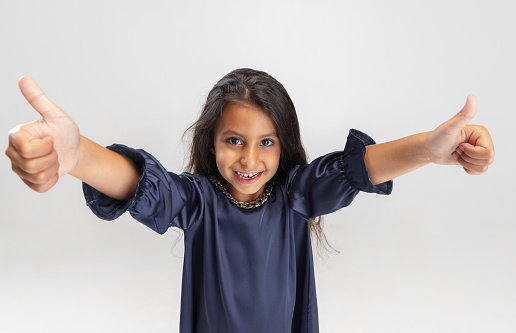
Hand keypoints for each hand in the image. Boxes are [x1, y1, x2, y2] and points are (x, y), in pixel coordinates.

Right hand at [5, 77, 80, 191]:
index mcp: (16, 135)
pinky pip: (40, 187)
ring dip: (52, 169)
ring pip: (36, 177)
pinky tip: (52, 170)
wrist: (74, 150)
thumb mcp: (56, 115)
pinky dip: (52, 179)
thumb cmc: (65, 132)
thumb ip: (38, 99)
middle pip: (31, 165)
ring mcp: (18, 168)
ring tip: (53, 159)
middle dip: (51, 158)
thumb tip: (24, 78)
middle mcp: (12, 151)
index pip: (26, 149)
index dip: (45, 147)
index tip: (50, 140)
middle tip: (53, 150)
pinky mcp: (28, 181)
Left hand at [426, 95, 494, 174]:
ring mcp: (479, 150)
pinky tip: (459, 160)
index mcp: (481, 133)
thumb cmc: (437, 137)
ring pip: (483, 167)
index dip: (471, 153)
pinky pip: (479, 171)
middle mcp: (483, 141)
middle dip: (468, 158)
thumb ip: (463, 114)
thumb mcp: (450, 127)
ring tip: (457, 154)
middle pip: (487, 160)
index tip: (459, 145)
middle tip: (457, 150)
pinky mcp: (474, 159)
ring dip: (466, 163)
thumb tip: (472, 97)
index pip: (488, 152)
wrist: (429, 149)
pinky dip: (468, 169)